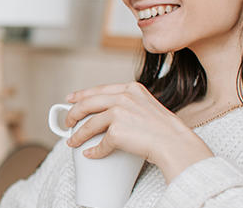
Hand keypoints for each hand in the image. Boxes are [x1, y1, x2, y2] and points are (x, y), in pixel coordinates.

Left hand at [64, 82, 213, 181]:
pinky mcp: (117, 131)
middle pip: (88, 103)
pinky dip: (94, 151)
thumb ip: (130, 104)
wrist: (175, 143)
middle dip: (73, 113)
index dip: (82, 94)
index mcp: (131, 89)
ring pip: (89, 124)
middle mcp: (124, 97)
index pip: (100, 89)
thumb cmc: (165, 130)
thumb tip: (109, 114)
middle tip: (67, 122)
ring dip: (78, 135)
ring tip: (72, 142)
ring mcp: (119, 112)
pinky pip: (100, 143)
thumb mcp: (148, 106)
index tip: (70, 99)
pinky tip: (91, 154)